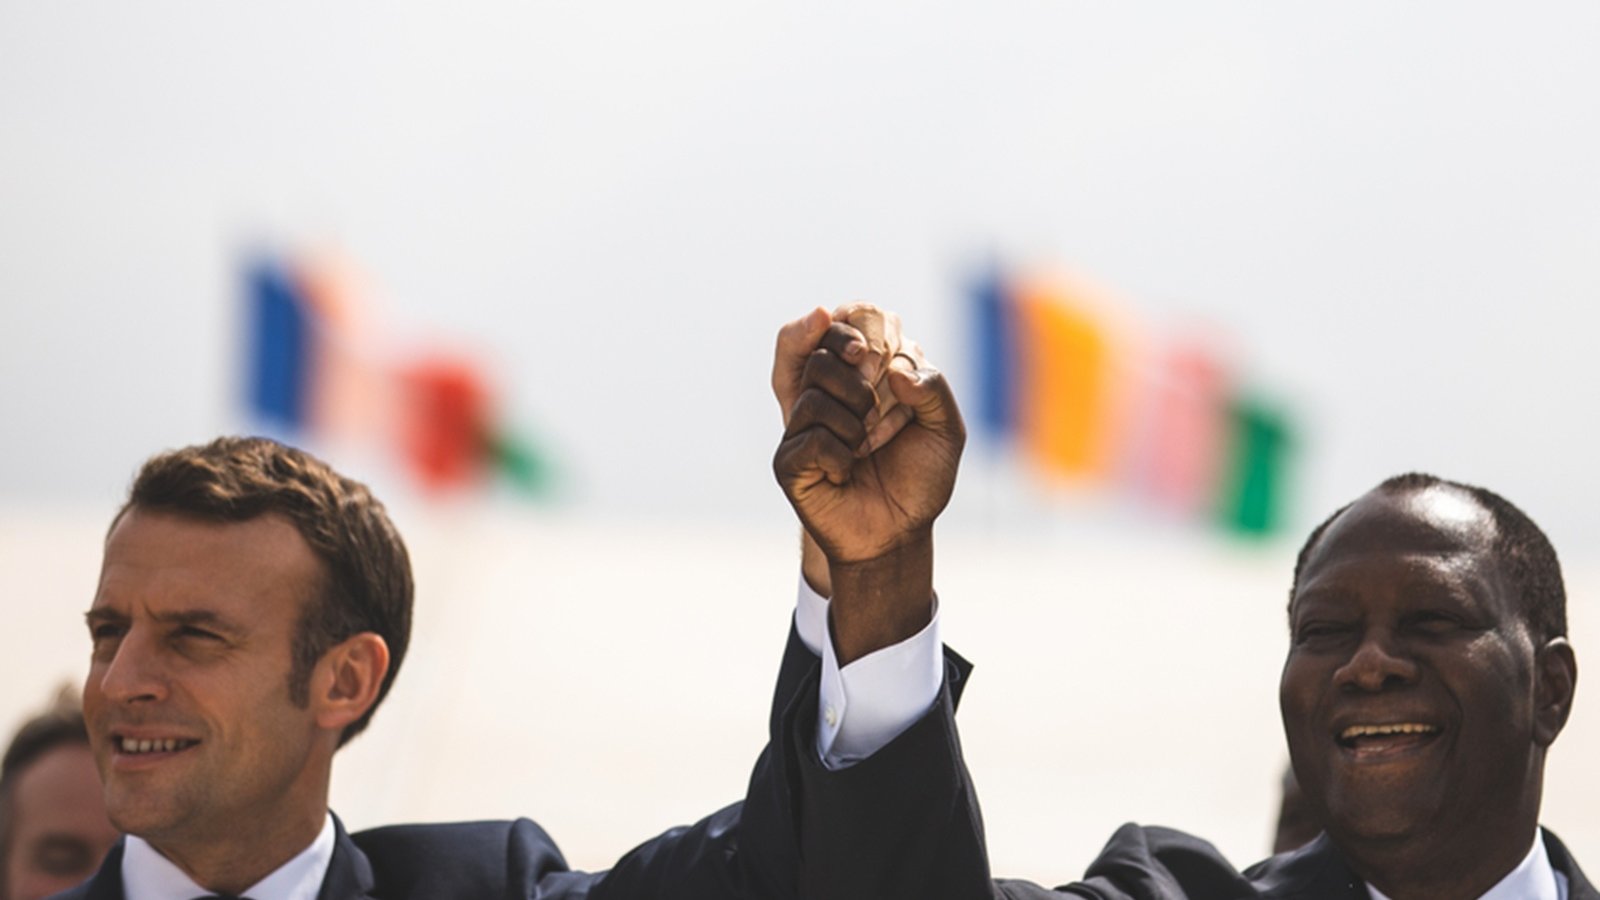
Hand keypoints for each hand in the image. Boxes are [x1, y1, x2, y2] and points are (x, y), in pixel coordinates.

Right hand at [772, 305, 924, 594]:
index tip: (866, 350)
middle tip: (875, 410)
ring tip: (866, 448)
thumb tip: (894, 370)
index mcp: (857, 377)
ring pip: (814, 394)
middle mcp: (824, 395)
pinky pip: (811, 437)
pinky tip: (846, 471)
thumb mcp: (945, 429)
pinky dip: (840, 453)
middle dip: (857, 381)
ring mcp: (801, 428)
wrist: (900, 534)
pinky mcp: (789, 460)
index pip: (835, 327)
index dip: (845, 327)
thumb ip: (933, 388)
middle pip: (819, 354)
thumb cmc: (920, 478)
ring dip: (854, 423)